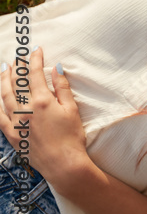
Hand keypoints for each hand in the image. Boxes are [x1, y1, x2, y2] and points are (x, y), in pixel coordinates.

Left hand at [0, 47, 89, 181]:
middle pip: (16, 83)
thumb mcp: (72, 109)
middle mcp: (25, 109)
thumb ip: (62, 88)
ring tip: (4, 71)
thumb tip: (57, 69)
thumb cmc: (71, 137)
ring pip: (4, 96)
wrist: (63, 163)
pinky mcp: (11, 134)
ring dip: (3, 81)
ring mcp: (16, 122)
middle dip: (16, 67)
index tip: (35, 50)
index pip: (35, 74)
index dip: (34, 60)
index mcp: (42, 101)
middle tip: (17, 58)